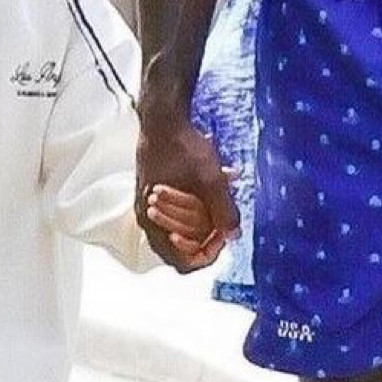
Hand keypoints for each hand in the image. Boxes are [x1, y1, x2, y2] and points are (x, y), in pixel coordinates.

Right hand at [136, 111, 238, 273]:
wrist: (162, 119)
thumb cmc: (180, 146)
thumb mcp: (210, 179)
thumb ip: (223, 210)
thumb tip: (234, 235)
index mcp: (154, 222)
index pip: (182, 262)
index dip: (207, 255)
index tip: (223, 235)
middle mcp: (148, 220)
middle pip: (183, 248)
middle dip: (208, 235)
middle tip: (225, 218)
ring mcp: (149, 207)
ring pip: (182, 228)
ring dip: (205, 218)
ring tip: (222, 196)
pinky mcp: (155, 194)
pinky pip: (179, 212)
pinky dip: (198, 204)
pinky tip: (215, 183)